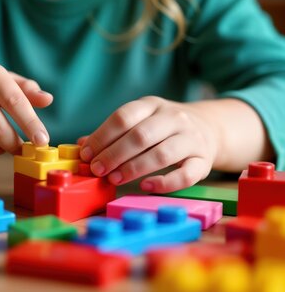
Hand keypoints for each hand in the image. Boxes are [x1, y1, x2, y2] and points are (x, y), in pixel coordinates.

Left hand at [79, 96, 218, 192]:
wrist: (210, 128)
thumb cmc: (163, 128)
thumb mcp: (140, 120)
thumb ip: (113, 133)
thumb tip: (82, 145)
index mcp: (152, 105)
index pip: (123, 117)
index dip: (102, 136)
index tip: (87, 153)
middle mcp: (174, 119)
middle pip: (140, 135)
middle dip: (114, 154)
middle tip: (97, 169)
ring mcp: (191, 139)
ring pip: (162, 154)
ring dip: (134, 168)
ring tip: (114, 179)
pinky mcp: (204, 161)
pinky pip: (186, 175)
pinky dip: (164, 183)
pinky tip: (146, 186)